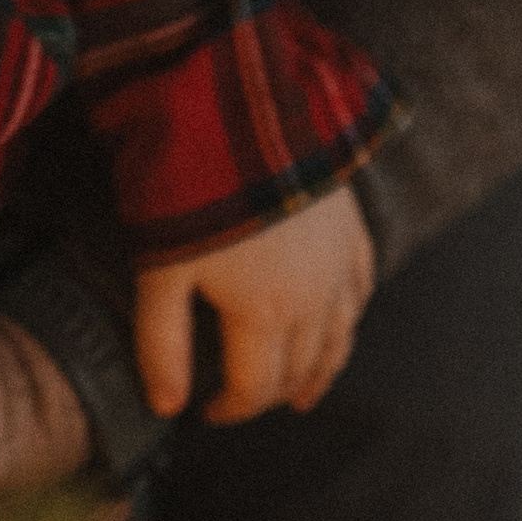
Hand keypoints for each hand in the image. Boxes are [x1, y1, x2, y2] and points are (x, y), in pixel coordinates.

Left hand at [133, 186, 372, 423]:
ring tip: (306, 391)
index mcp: (267, 315)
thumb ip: (162, 344)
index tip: (208, 412)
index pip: (255, 388)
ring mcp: (340, 262)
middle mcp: (316, 298)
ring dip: (321, 369)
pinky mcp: (351, 226)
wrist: (239, 108)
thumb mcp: (161, 269)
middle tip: (248, 400)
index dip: (230, 410)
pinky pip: (360, 288)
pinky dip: (348, 317)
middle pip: (301, 369)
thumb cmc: (192, 188)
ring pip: (340, 337)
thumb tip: (166, 405)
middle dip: (272, 394)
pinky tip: (339, 321)